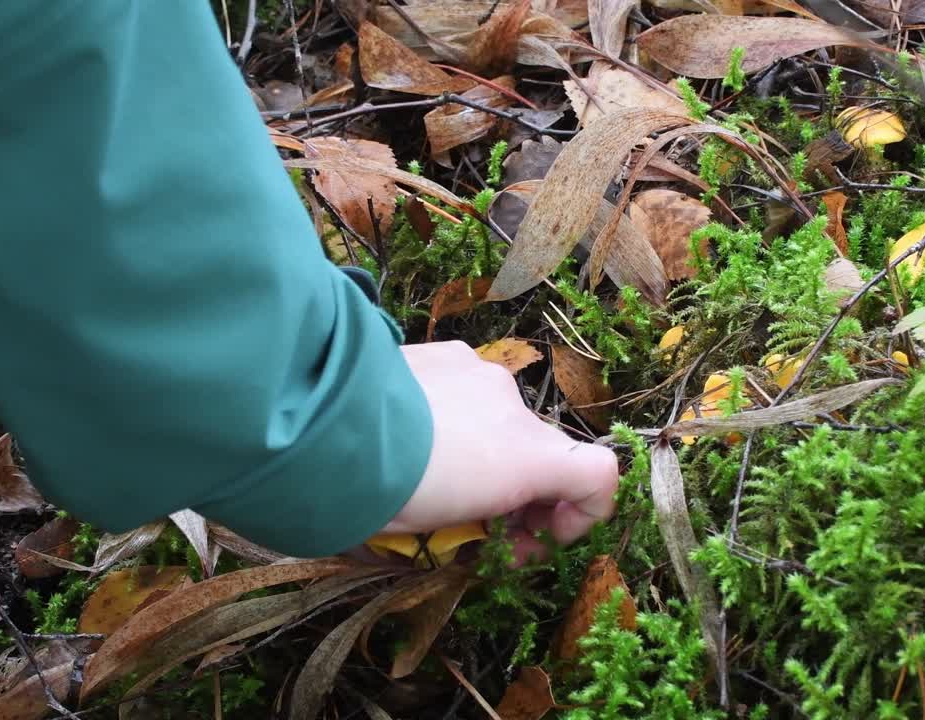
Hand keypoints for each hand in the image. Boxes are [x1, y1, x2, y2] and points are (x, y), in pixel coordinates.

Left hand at [382, 341, 618, 562]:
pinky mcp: (443, 351)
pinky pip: (466, 388)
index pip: (598, 475)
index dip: (583, 515)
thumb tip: (482, 525)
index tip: (534, 540)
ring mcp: (479, 371)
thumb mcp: (441, 534)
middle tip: (476, 523)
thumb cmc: (385, 493)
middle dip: (522, 490)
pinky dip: (452, 415)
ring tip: (428, 472)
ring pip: (501, 419)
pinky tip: (407, 431)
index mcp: (527, 456)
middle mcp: (515, 406)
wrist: (325, 430)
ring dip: (483, 451)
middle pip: (543, 452)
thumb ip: (486, 523)